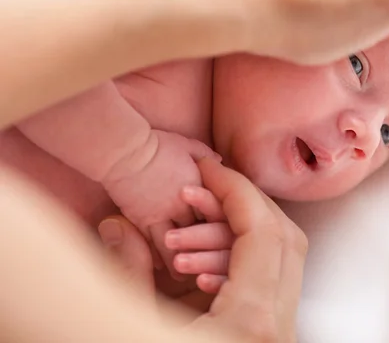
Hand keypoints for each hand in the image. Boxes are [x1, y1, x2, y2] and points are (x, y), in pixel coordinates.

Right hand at [98, 158, 306, 342]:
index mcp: (251, 325)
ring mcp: (279, 339)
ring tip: (191, 228)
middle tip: (203, 186)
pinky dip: (242, 263)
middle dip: (245, 203)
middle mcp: (278, 331)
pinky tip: (202, 266)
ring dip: (241, 233)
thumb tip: (117, 225)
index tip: (208, 167)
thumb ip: (127, 272)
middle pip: (286, 239)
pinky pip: (271, 288)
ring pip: (284, 262)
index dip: (235, 189)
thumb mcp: (131, 326)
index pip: (263, 231)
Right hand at [102, 129, 219, 276]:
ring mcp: (164, 213)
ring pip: (181, 243)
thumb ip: (206, 157)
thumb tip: (219, 163)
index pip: (219, 210)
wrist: (126, 150)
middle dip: (211, 248)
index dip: (225, 224)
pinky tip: (163, 269)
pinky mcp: (143, 220)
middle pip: (204, 231)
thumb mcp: (189, 145)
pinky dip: (161, 258)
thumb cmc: (158, 144)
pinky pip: (154, 244)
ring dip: (186, 259)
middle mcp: (186, 203)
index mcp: (201, 185)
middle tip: (219, 266)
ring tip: (189, 276)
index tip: (229, 236)